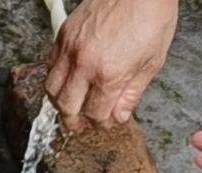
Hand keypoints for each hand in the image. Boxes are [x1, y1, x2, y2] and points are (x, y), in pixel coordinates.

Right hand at [45, 0, 177, 130]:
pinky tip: (67, 79)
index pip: (95, 113)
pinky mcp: (64, 35)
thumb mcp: (152, 62)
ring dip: (59, 102)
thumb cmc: (151, 18)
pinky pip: (50, 64)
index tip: (104, 122)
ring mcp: (70, 48)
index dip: (100, 123)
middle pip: (67, 106)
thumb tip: (118, 116)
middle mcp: (85, 64)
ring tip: (69, 105)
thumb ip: (132, 93)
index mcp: (110, 74)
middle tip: (79, 124)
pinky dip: (55, 77)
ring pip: (51, 88)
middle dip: (73, 121)